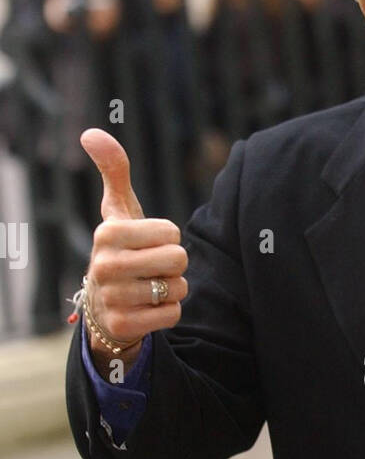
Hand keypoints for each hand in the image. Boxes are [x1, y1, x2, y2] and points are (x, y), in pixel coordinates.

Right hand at [80, 129, 188, 373]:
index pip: (172, 232)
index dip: (168, 239)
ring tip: (149, 288)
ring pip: (178, 288)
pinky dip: (169, 312)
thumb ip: (114, 171)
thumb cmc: (121, 249)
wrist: (104, 306)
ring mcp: (113, 298)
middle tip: (153, 268)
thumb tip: (92, 133)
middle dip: (175, 265)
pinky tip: (148, 308)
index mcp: (107, 233)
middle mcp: (105, 265)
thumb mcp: (118, 210)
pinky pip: (173, 314)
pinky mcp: (124, 325)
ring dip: (172, 289)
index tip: (147, 244)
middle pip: (179, 259)